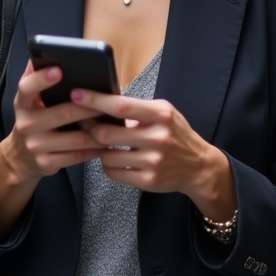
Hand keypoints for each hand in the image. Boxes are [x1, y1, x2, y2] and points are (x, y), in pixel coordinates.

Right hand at [0, 62, 107, 185]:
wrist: (19, 158)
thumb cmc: (33, 120)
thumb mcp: (28, 100)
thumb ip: (35, 78)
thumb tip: (45, 51)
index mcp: (22, 104)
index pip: (27, 88)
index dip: (42, 79)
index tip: (59, 70)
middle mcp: (26, 125)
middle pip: (62, 113)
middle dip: (89, 107)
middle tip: (109, 100)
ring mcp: (36, 146)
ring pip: (76, 138)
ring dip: (98, 130)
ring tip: (115, 122)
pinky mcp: (46, 164)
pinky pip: (77, 156)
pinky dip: (95, 149)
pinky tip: (107, 143)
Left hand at [75, 88, 235, 219]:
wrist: (198, 166)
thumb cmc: (175, 134)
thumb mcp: (163, 112)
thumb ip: (137, 108)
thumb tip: (103, 100)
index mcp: (160, 115)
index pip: (120, 106)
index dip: (95, 100)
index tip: (76, 94)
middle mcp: (157, 138)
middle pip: (107, 133)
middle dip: (90, 128)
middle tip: (84, 124)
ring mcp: (153, 161)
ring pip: (107, 155)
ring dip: (99, 149)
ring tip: (103, 143)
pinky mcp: (148, 181)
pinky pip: (113, 173)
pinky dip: (108, 165)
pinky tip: (114, 159)